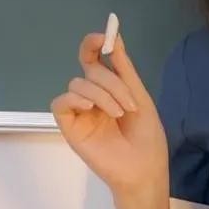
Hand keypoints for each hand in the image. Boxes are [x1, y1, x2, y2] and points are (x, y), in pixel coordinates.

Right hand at [50, 27, 167, 202]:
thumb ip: (124, 68)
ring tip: (118, 115)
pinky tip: (90, 107)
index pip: (92, 60)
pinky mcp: (70, 127)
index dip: (93, 44)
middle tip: (129, 105)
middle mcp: (92, 98)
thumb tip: (114, 36)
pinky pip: (60, 103)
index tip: (103, 38)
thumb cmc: (147, 140)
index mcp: (109, 90)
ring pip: (77, 85)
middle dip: (112, 82)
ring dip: (101, 94)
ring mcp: (80, 113)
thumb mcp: (140, 97)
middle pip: (90, 72)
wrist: (144, 172)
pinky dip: (74, 99)